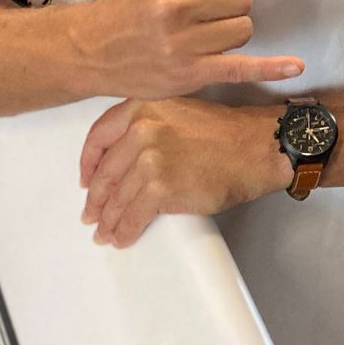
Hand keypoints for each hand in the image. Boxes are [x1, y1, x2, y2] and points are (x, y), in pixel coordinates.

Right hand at [75, 0, 302, 96]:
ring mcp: (182, 44)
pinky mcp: (190, 74)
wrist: (94, 48)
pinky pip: (241, 68)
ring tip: (204, 31)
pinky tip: (295, 66)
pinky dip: (270, 69)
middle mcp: (174, 8)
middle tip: (204, 8)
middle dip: (231, 3)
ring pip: (244, 30)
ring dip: (232, 31)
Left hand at [79, 98, 291, 246]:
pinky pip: (132, 216)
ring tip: (106, 232)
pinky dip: (125, 231)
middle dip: (96, 200)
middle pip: (105, 174)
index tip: (86, 179)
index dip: (88, 164)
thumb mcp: (179, 112)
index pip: (99, 138)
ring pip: (116, 199)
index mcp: (142, 108)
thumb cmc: (227, 133)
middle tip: (92, 214)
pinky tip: (123, 236)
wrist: (257, 148)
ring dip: (109, 221)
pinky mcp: (159, 188)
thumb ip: (147, 127)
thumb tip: (123, 160)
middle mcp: (141, 130)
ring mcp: (148, 159)